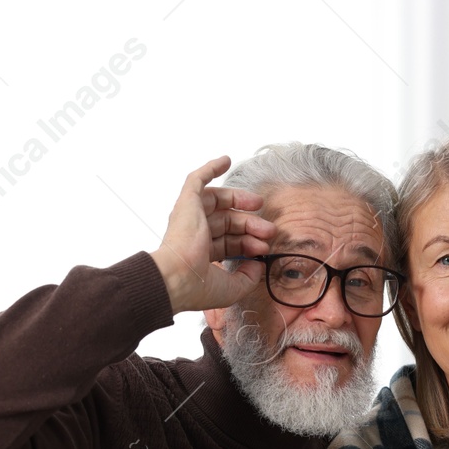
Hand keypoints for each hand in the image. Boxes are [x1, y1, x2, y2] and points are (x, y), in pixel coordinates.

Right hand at [149, 155, 275, 314]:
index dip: (248, 245)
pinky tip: (226, 160)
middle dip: (250, 224)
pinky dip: (210, 169)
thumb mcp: (232, 288)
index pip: (228, 243)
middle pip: (227, 222)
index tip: (264, 249)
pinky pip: (197, 180)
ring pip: (218, 202)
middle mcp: (194, 235)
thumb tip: (257, 265)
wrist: (179, 277)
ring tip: (258, 203)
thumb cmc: (198, 287)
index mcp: (201, 255)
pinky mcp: (187, 203)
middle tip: (269, 229)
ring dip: (239, 201)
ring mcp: (189, 217)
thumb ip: (248, 278)